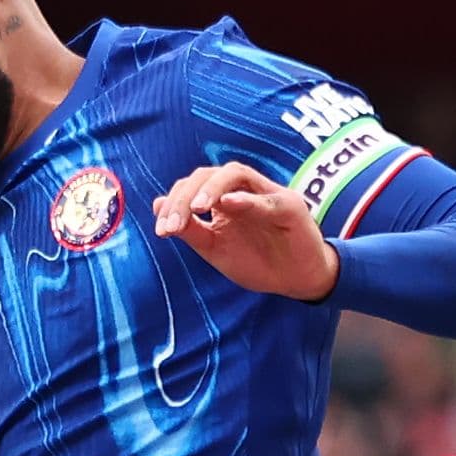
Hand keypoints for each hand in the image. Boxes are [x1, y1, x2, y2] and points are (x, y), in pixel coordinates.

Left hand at [152, 162, 335, 300]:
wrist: (298, 281)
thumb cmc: (260, 262)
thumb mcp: (216, 249)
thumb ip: (191, 230)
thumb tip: (157, 205)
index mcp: (224, 198)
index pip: (193, 186)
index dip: (174, 203)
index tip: (162, 230)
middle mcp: (243, 190)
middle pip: (209, 175)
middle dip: (186, 196)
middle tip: (173, 222)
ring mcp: (267, 194)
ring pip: (236, 174)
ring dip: (212, 187)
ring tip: (197, 207)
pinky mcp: (290, 206)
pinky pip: (266, 199)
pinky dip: (247, 200)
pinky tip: (228, 203)